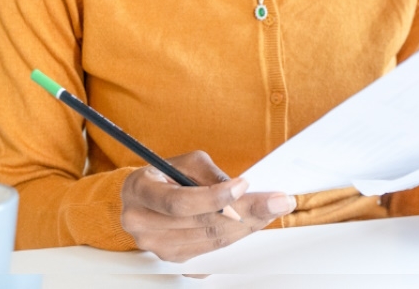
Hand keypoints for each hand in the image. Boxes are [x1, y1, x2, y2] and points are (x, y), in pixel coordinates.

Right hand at [120, 150, 295, 261]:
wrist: (146, 195)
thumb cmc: (166, 174)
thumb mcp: (186, 162)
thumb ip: (210, 174)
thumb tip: (240, 189)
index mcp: (140, 191)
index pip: (179, 201)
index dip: (214, 196)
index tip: (244, 184)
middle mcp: (142, 222)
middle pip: (201, 222)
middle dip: (246, 210)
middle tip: (278, 200)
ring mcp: (156, 245)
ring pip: (211, 238)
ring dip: (249, 223)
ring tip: (275, 208)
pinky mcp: (173, 256)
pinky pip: (212, 248)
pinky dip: (238, 233)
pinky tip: (257, 220)